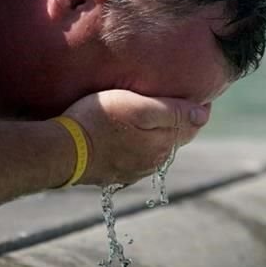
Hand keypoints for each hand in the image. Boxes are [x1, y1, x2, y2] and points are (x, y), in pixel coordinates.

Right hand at [63, 90, 209, 186]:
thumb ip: (173, 111)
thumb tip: (203, 114)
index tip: (198, 92)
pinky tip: (129, 135)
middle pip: (175, 137)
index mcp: (164, 144)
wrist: (61, 150)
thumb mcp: (138, 107)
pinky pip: (136, 157)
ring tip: (151, 114)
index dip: (197, 108)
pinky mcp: (115, 174)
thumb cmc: (98, 120)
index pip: (192, 125)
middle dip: (178, 120)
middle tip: (175, 99)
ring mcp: (134, 170)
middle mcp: (154, 162)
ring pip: (156, 148)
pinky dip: (139, 144)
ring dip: (158, 133)